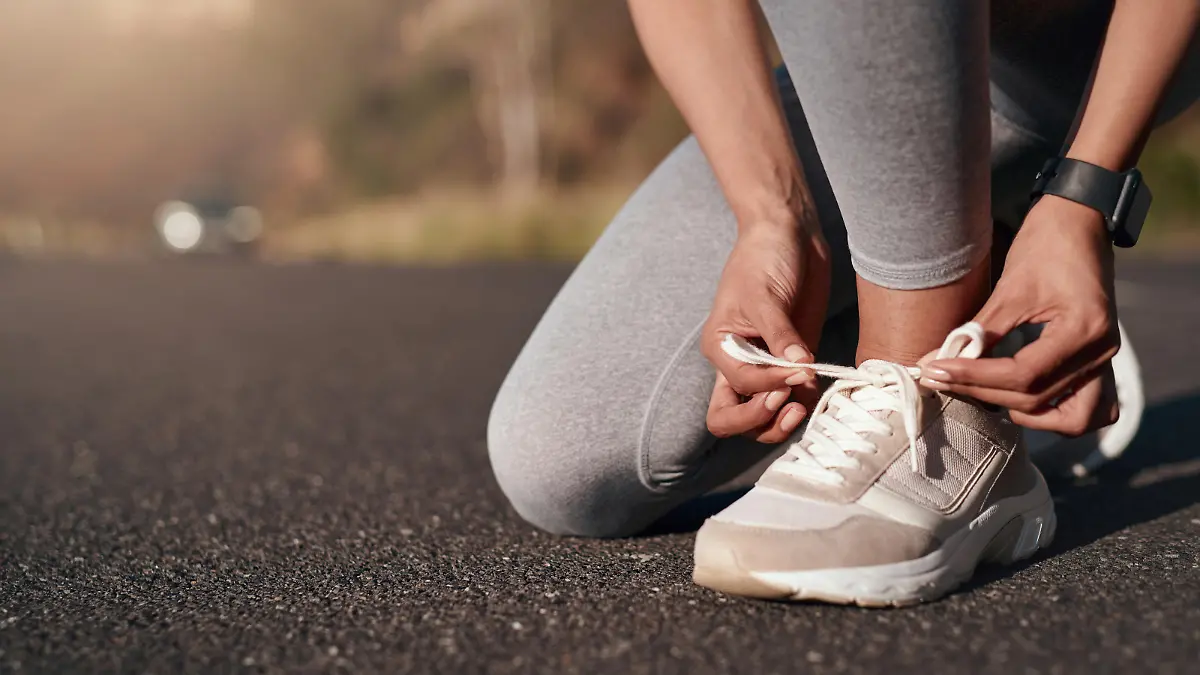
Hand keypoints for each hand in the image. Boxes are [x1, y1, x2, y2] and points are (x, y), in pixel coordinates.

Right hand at [702, 222, 829, 442]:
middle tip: (789, 401)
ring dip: (780, 423)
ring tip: (802, 405)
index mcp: (721, 347)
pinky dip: (804, 406)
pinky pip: (794, 399)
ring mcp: (767, 367)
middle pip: (734, 419)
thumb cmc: (763, 257)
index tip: (797, 367)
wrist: (788, 234)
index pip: (739, 386)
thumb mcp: (765, 295)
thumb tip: (800, 368)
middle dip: (760, 420)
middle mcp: (739, 364)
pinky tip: (818, 391)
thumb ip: (781, 336)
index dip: (768, 385)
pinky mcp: (794, 363)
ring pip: (762, 419)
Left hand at [921, 196, 1120, 435]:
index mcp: (1084, 330)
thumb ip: (977, 332)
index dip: (974, 377)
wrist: (1080, 221)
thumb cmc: (1046, 246)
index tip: (934, 370)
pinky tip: (1021, 401)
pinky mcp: (1098, 360)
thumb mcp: (1009, 288)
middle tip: (941, 379)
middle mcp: (1101, 352)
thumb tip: (936, 361)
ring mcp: (1105, 359)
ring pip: (1075, 418)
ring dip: (1030, 416)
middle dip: (983, 393)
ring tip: (986, 395)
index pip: (1023, 374)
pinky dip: (1058, 414)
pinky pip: (1091, 408)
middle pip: (1038, 397)